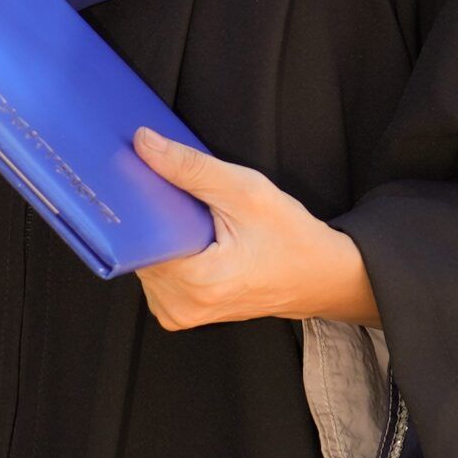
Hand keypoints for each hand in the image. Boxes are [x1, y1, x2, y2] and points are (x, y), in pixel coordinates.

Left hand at [129, 127, 380, 329]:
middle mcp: (180, 306)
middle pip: (138, 246)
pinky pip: (157, 271)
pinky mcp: (181, 311)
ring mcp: (179, 313)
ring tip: (193, 216)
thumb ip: (190, 168)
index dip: (137, 201)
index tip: (143, 175)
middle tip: (180, 195)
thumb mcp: (245, 190)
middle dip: (152, 214)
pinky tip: (192, 234)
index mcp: (195, 282)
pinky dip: (167, 248)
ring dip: (160, 231)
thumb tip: (144, 144)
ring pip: (145, 257)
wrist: (322, 276)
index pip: (136, 235)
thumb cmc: (292, 238)